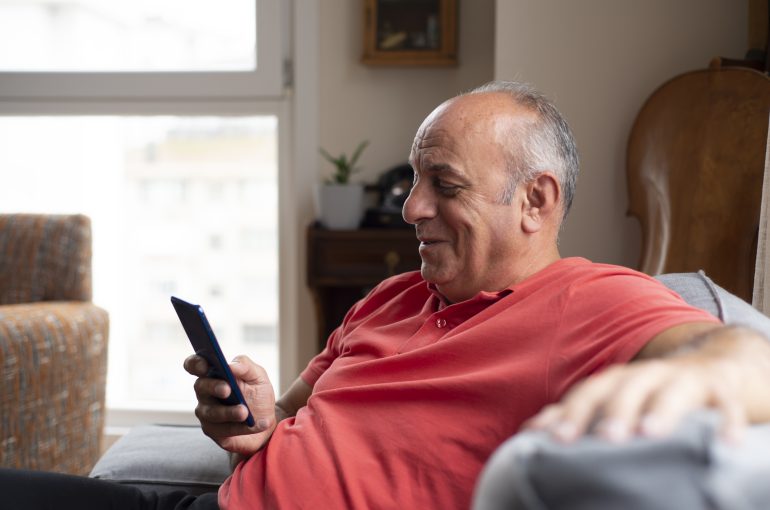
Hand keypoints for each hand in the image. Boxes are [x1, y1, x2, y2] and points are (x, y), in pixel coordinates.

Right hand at [184, 354, 276, 455]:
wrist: (267, 419)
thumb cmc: (258, 394)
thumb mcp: (258, 376)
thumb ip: (245, 366)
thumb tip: (231, 365)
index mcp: (213, 373)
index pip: (194, 365)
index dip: (195, 363)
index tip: (205, 365)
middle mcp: (205, 392)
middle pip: (200, 386)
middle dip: (214, 387)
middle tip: (228, 389)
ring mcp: (206, 412)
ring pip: (211, 412)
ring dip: (229, 412)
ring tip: (245, 412)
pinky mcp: (213, 431)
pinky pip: (224, 430)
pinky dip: (242, 427)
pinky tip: (257, 424)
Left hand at [522, 357, 745, 443]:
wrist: (708, 367)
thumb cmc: (647, 392)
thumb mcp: (612, 399)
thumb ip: (575, 413)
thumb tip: (529, 431)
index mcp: (617, 379)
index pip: (589, 392)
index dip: (573, 413)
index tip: (555, 438)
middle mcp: (647, 375)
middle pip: (628, 389)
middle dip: (615, 411)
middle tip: (606, 438)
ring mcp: (684, 380)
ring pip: (673, 392)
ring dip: (662, 411)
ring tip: (651, 434)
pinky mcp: (720, 392)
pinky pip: (726, 406)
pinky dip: (728, 421)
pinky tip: (726, 442)